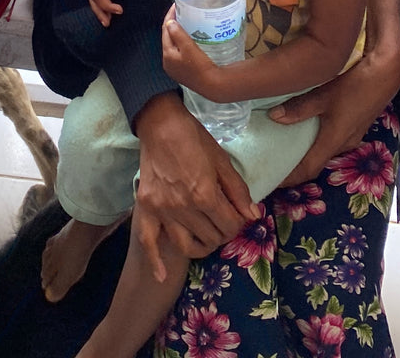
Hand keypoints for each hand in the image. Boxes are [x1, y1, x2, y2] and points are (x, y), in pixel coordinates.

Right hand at [134, 95, 257, 280]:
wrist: (160, 123)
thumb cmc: (195, 138)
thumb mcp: (222, 160)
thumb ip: (238, 191)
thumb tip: (252, 216)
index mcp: (205, 195)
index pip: (230, 226)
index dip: (238, 223)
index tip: (236, 215)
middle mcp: (184, 208)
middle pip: (211, 238)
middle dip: (222, 232)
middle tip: (222, 220)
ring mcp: (163, 210)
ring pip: (186, 246)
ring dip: (200, 246)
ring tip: (206, 237)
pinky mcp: (146, 208)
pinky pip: (149, 242)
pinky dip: (156, 262)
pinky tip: (162, 276)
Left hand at [161, 7, 218, 95]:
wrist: (212, 85)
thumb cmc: (200, 66)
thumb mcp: (188, 47)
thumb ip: (178, 34)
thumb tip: (170, 22)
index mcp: (167, 55)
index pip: (165, 30)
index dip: (170, 17)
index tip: (175, 5)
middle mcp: (167, 62)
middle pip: (167, 38)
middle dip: (172, 25)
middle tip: (181, 12)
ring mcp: (174, 68)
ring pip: (173, 45)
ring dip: (177, 34)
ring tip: (185, 22)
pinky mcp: (182, 71)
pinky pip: (178, 52)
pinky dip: (181, 43)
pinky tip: (188, 39)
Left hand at [271, 41, 399, 184]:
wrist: (386, 74)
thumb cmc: (355, 85)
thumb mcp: (324, 94)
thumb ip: (299, 108)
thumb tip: (274, 117)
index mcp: (334, 141)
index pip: (308, 169)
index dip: (290, 178)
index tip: (272, 181)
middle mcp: (344, 144)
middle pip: (316, 162)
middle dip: (296, 166)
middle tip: (274, 161)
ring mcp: (352, 135)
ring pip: (325, 150)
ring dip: (308, 152)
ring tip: (287, 146)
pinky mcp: (356, 125)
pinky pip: (333, 140)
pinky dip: (317, 140)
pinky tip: (308, 128)